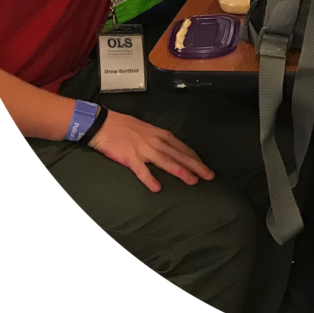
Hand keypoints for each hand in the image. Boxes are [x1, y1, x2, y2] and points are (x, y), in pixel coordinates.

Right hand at [88, 110, 214, 192]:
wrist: (104, 124)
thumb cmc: (125, 126)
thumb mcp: (148, 130)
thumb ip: (160, 139)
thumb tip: (171, 148)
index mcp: (161, 135)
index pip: (183, 148)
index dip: (195, 158)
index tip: (205, 166)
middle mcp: (156, 142)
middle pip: (180, 155)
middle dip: (196, 166)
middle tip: (210, 176)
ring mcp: (143, 150)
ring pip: (167, 162)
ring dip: (181, 172)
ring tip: (193, 181)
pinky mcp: (130, 158)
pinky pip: (142, 171)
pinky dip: (150, 179)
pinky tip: (158, 188)